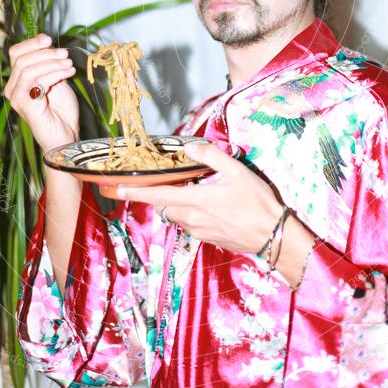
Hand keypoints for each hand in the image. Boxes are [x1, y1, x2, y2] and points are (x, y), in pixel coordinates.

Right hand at [4, 33, 79, 152]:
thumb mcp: (57, 80)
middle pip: (22, 59)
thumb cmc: (61, 110)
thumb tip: (50, 45)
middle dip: (46, 53)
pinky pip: (38, 82)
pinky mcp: (26, 106)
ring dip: (52, 63)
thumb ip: (50, 65)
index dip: (31, 43)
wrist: (66, 135)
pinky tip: (69, 73)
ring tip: (69, 64)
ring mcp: (17, 98)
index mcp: (18, 80)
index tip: (48, 38)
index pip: (16, 53)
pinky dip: (56, 73)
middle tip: (65, 54)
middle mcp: (13, 89)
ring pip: (29, 69)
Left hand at [110, 141, 283, 254]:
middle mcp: (192, 218)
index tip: (115, 188)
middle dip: (161, 195)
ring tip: (197, 192)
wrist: (273, 235)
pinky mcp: (208, 239)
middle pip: (165, 206)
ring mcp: (199, 231)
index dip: (133, 191)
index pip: (156, 195)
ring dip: (179, 204)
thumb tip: (189, 148)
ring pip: (178, 216)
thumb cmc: (256, 202)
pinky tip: (212, 206)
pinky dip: (193, 214)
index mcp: (195, 200)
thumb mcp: (236, 171)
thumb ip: (211, 156)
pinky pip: (192, 224)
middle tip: (165, 184)